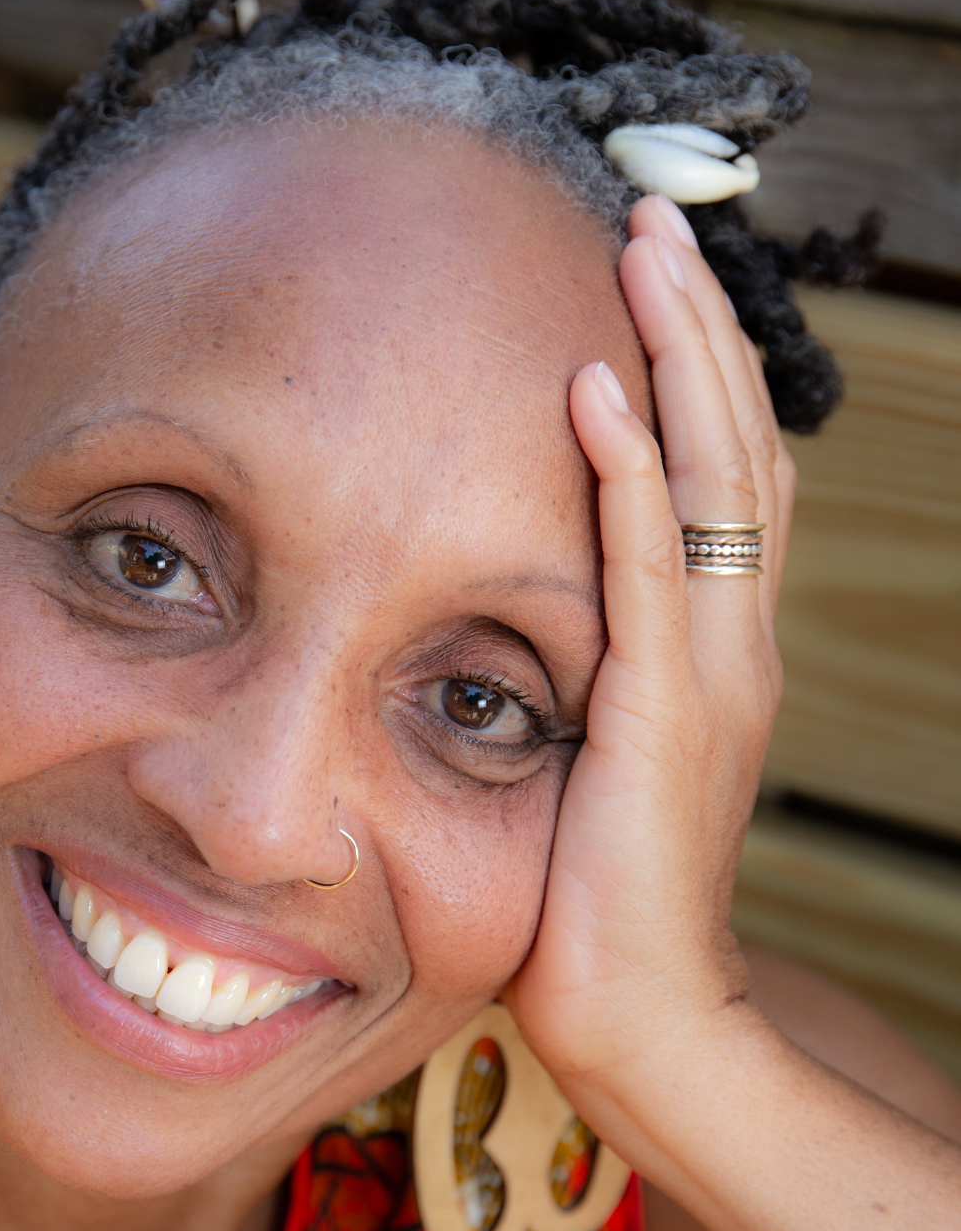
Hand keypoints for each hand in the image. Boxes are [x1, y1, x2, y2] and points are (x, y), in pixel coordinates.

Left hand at [506, 193, 795, 1114]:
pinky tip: (600, 388)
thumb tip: (493, 617)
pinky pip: (654, 569)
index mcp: (714, 650)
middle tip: (649, 214)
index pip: (722, 478)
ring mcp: (714, 675)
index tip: (645, 279)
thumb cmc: (594, 900)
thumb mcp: (583, 755)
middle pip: (737, 446)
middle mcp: (734, 644)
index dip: (697, 372)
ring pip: (717, 479)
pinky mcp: (668, 716)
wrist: (637, 1015)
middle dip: (696, 324)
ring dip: (678, 356)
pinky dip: (633, 473)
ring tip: (640, 248)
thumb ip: (569, 674)